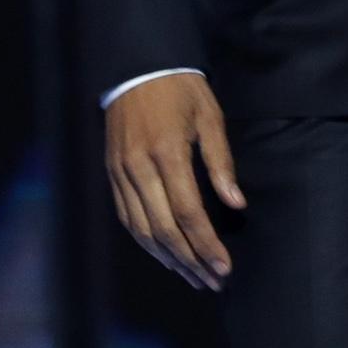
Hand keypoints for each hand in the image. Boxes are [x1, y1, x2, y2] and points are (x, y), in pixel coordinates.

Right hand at [105, 73, 245, 290]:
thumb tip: (236, 204)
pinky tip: (165, 255)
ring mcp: (121, 173)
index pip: (189, 213)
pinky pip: (127, 218)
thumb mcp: (209, 117)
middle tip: (213, 282)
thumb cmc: (181, 89)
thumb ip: (221, 163)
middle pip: (164, 229)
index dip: (206, 245)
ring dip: (169, 259)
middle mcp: (139, 168)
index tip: (224, 268)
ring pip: (143, 230)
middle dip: (190, 261)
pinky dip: (146, 242)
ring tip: (193, 277)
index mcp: (167, 152)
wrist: (136, 66)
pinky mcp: (112, 174)